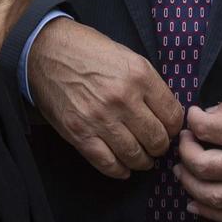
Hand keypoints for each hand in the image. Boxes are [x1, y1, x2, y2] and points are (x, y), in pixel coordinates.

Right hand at [24, 17, 182, 178]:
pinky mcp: (79, 134)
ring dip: (142, 161)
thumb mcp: (127, 56)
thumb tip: (165, 112)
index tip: (169, 130)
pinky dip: (119, 170)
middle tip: (156, 146)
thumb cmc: (87, 51)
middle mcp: (123, 98)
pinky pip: (107, 163)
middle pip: (157, 139)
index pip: (172, 116)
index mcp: (139, 75)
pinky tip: (123, 168)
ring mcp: (100, 118)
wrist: (46, 51)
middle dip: (160, 147)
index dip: (175, 128)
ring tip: (142, 158)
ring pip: (135, 155)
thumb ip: (148, 84)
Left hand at [176, 86, 221, 221]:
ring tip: (183, 171)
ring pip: (212, 195)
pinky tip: (194, 205)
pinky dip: (209, 213)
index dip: (194, 120)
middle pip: (202, 165)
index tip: (194, 116)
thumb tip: (210, 114)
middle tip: (186, 142)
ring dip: (190, 184)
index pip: (207, 129)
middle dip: (186, 151)